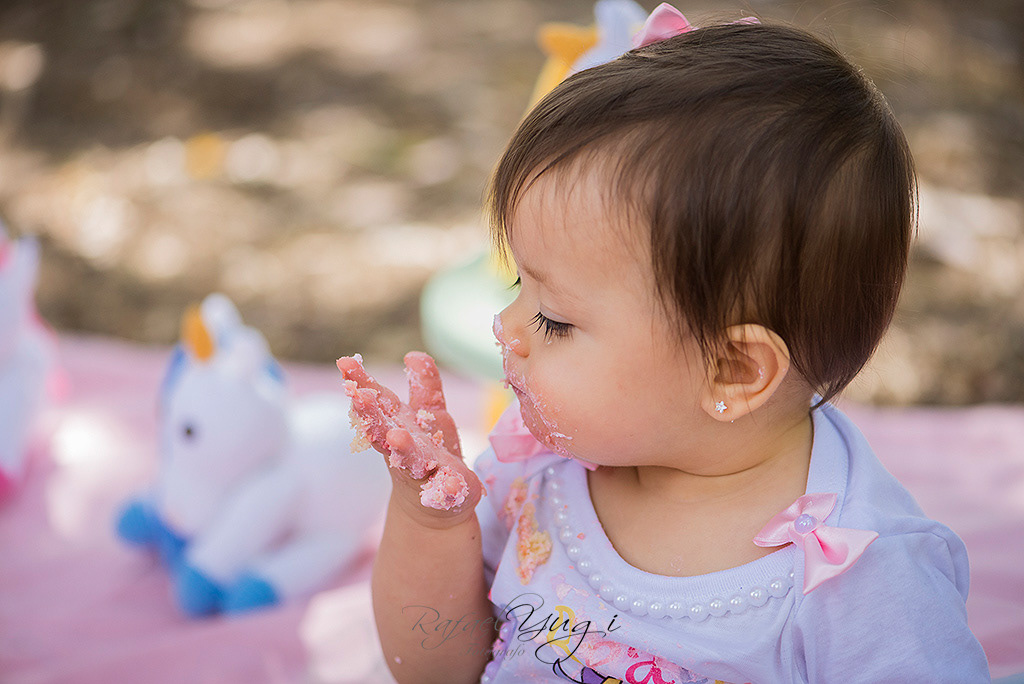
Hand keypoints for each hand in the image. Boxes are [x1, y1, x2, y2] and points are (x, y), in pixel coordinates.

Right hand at [337, 352, 482, 524]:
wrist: (438, 505)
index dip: (361, 382)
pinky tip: (449, 485)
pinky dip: (444, 489)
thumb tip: (413, 354)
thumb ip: (424, 386)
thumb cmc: (429, 451)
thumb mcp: (430, 415)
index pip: (376, 402)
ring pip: (409, 460)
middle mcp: (402, 449)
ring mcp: (423, 473)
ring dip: (401, 449)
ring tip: (396, 437)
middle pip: (381, 430)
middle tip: (357, 396)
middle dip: (369, 414)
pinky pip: (445, 491)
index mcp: (396, 425)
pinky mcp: (447, 492)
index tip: (345, 363)